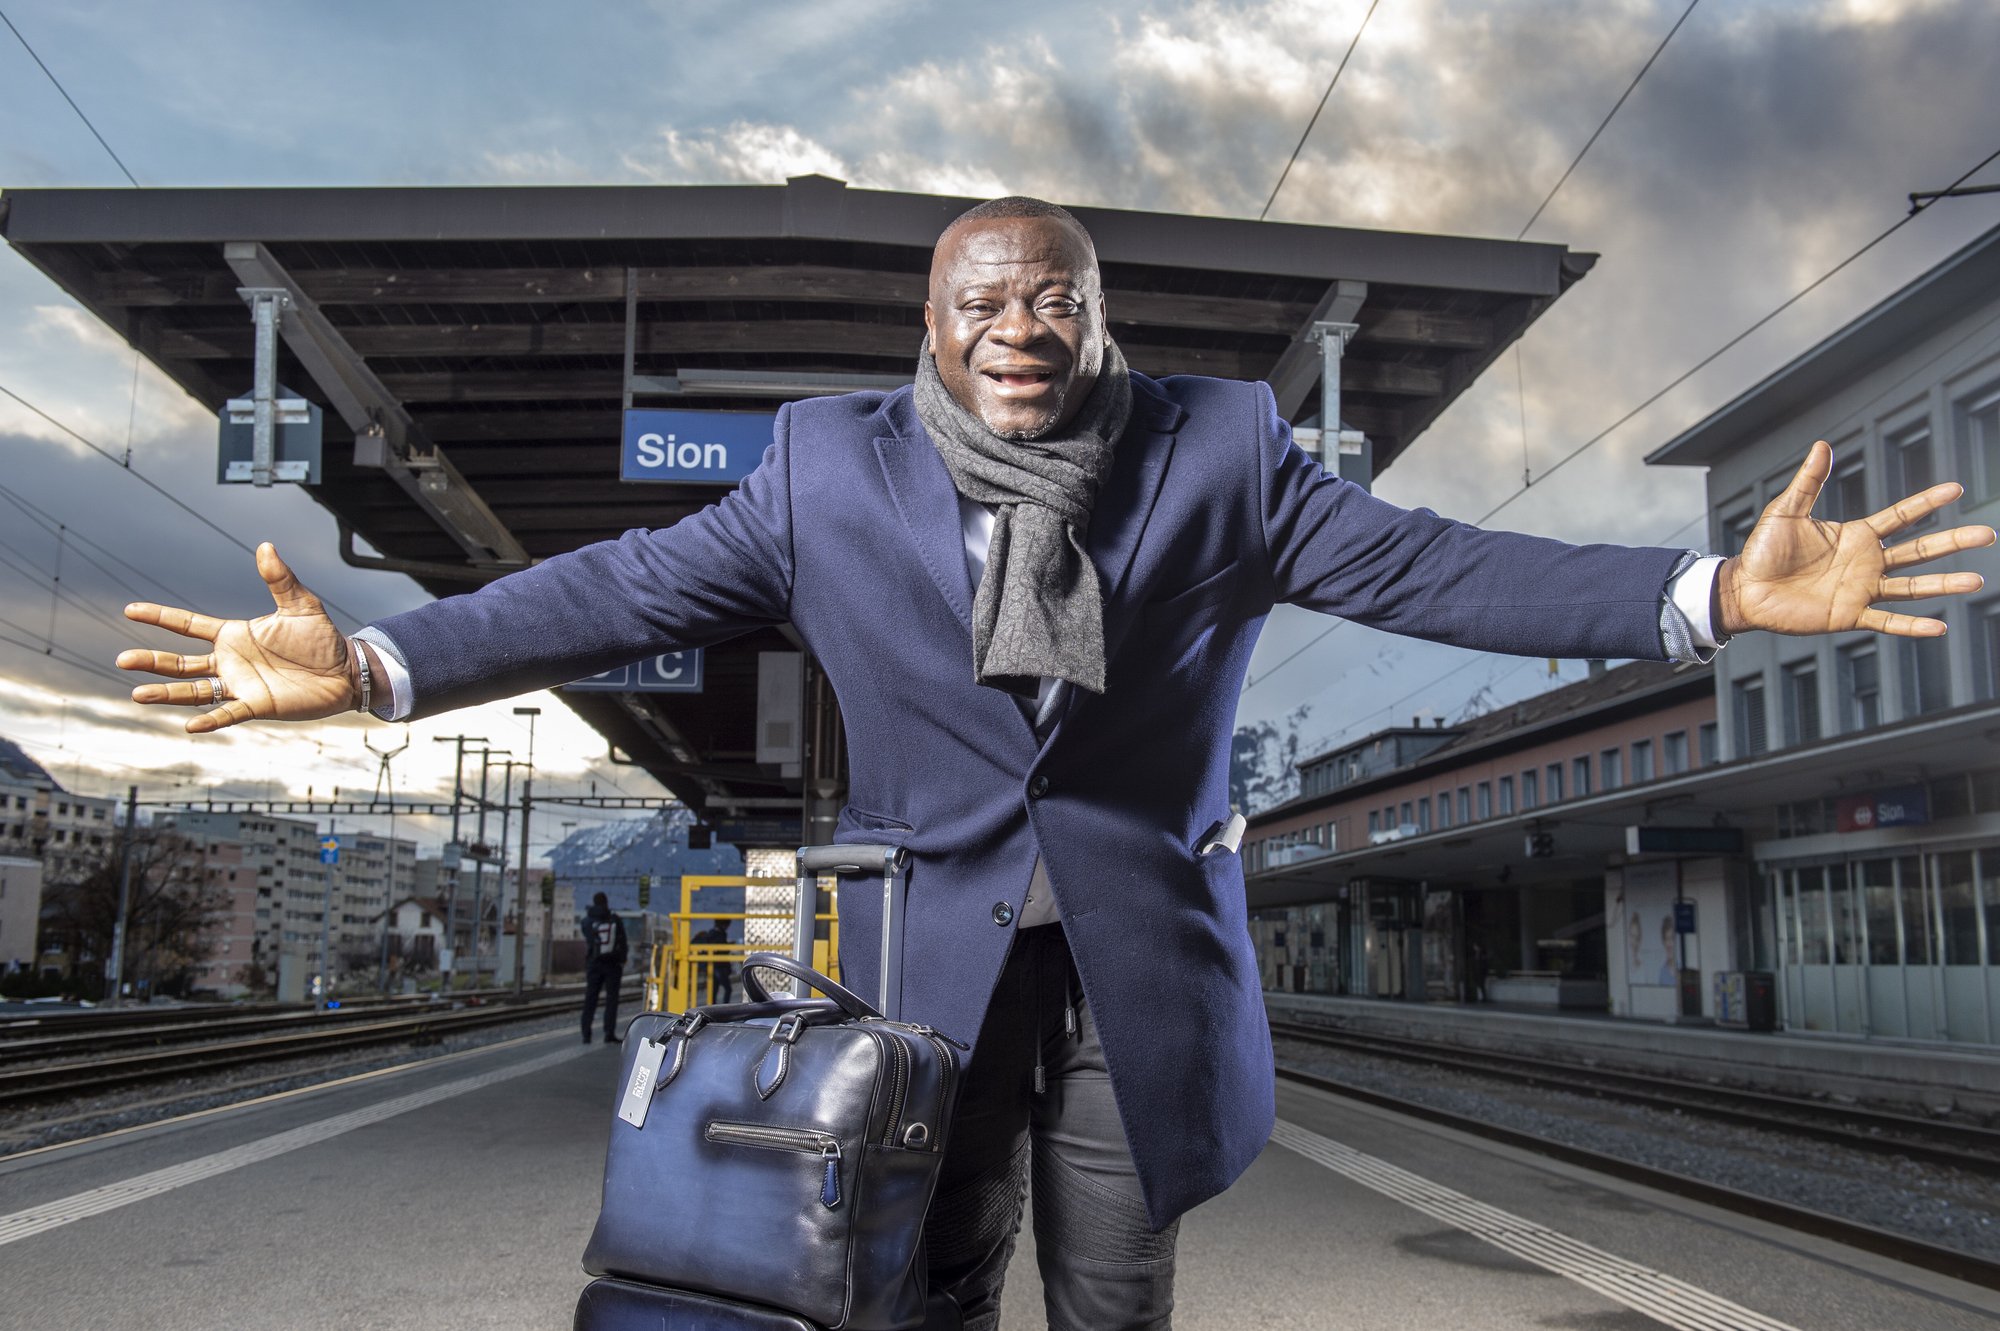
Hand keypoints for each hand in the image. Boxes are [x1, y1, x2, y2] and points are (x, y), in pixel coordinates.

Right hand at [118, 543, 357, 732]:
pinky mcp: (257, 705)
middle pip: (181, 662)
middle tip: (122, 660)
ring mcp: (241, 684)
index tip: (130, 610)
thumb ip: (280, 579)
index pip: (188, 625)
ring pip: (195, 690)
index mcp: (234, 634)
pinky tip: (190, 725)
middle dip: (152, 661)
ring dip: (167, 693)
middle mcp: (230, 661)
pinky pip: (228, 714)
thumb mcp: (301, 605)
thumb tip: (265, 547)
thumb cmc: (322, 639)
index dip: (160, 617)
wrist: (347, 671)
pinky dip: (210, 720)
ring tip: (137, 694)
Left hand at [1715, 441, 1994, 636]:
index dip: (1927, 503)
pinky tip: (1939, 626)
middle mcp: (1866, 562)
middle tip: (1987, 534)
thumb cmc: (1762, 550)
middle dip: (1952, 542)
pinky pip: (1887, 620)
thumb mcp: (1786, 511)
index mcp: (1856, 535)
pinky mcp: (1849, 614)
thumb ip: (1809, 482)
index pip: (1902, 516)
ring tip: (1977, 580)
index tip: (1956, 489)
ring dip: (1944, 584)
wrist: (1743, 589)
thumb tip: (1822, 445)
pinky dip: (1912, 625)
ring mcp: (1861, 590)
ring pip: (1912, 587)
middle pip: (1919, 551)